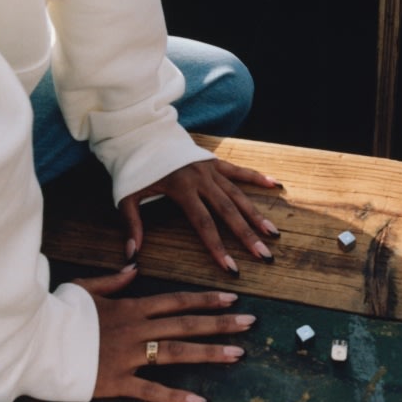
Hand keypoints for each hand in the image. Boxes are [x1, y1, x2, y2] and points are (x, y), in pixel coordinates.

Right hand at [76, 266, 254, 401]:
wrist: (36, 340)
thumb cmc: (60, 312)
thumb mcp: (88, 287)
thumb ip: (115, 279)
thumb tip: (134, 265)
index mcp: (132, 306)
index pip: (177, 300)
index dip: (205, 299)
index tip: (231, 297)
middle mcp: (136, 329)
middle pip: (185, 324)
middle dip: (220, 323)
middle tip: (250, 323)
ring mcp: (129, 356)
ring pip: (176, 353)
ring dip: (209, 353)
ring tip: (238, 354)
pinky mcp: (117, 382)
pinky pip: (151, 390)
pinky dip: (176, 397)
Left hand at [119, 158, 280, 274]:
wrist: (143, 134)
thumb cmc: (135, 168)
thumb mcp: (127, 195)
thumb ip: (132, 224)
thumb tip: (133, 255)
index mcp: (182, 188)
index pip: (203, 223)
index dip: (217, 246)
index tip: (231, 267)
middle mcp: (201, 178)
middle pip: (228, 211)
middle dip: (246, 234)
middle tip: (264, 254)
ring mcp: (210, 168)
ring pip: (237, 194)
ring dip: (255, 214)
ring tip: (272, 233)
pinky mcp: (214, 161)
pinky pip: (238, 170)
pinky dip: (256, 177)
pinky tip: (274, 184)